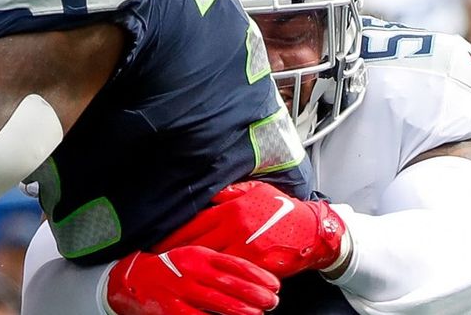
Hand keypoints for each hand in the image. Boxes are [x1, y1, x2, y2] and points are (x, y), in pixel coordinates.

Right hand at [106, 246, 279, 314]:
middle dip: (256, 294)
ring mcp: (181, 292)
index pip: (234, 263)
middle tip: (273, 301)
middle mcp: (190, 271)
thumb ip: (216, 261)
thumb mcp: (191, 255)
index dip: (257, 274)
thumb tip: (251, 274)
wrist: (131, 280)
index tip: (275, 283)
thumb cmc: (168, 268)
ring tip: (259, 314)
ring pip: (220, 303)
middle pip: (231, 284)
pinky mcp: (172, 310)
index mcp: (197, 255)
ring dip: (244, 310)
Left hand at [155, 181, 350, 277]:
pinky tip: (203, 281)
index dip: (173, 234)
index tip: (157, 241)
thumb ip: (227, 193)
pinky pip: (231, 272)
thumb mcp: (254, 190)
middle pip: (197, 244)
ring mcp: (246, 248)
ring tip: (174, 272)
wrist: (312, 231)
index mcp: (231, 209)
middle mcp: (235, 228)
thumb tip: (207, 194)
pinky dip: (216, 277)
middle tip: (158, 260)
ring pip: (211, 260)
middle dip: (176, 253)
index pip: (194, 223)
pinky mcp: (257, 266)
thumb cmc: (282, 209)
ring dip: (193, 267)